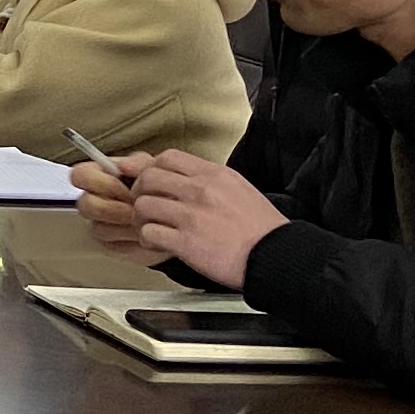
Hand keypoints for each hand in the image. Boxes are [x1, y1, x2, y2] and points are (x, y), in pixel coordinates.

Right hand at [73, 152, 161, 257]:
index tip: (119, 184)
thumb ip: (139, 163)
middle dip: (112, 207)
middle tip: (133, 207)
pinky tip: (146, 232)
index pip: (80, 175)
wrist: (180, 216)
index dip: (95, 180)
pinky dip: (132, 240)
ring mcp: (103, 224)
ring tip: (146, 220)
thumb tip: (123, 164)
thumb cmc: (164, 190)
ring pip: (99, 228)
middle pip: (86, 205)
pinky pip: (113, 246)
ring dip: (124, 225)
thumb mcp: (155, 169)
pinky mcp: (113, 245)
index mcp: (100, 176)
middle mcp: (96, 200)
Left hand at [103, 149, 286, 290]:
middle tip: (144, 204)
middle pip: (148, 177)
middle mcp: (201, 190)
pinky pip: (149, 232)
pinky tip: (156, 243)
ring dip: (140, 217)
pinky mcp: (186, 242)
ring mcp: (192, 215)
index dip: (150, 168)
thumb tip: (180, 175)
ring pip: (143, 205)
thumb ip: (207, 180)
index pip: (168, 157)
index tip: (147, 179)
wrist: (275, 255)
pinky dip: (146, 239)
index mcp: (214, 174)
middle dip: (139, 192)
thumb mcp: (237, 189)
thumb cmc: (260, 228)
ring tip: (149, 226)